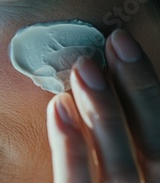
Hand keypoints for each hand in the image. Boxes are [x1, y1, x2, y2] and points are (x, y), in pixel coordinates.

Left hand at [47, 29, 159, 181]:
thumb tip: (100, 82)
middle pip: (152, 147)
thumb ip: (111, 141)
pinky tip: (59, 106)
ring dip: (103, 110)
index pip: (159, 140)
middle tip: (116, 40)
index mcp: (153, 179)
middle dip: (138, 88)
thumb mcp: (111, 163)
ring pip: (119, 165)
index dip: (148, 87)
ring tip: (84, 66)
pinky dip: (70, 147)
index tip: (123, 41)